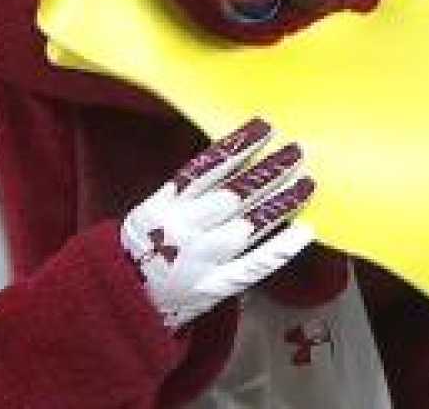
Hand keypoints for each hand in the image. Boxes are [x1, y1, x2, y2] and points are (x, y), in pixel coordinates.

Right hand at [122, 118, 317, 329]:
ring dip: (281, 203)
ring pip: (249, 225)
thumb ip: (189, 190)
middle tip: (297, 152)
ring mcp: (201, 259)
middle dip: (269, 171)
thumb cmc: (143, 249)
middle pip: (234, 194)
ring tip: (307, 183)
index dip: (240, 146)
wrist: (122, 300)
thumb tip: (237, 158)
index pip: (208, 167)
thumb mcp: (153, 210)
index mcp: (164, 204)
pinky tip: (304, 231)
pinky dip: (282, 248)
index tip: (267, 128)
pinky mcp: (215, 286)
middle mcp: (183, 229)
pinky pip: (254, 265)